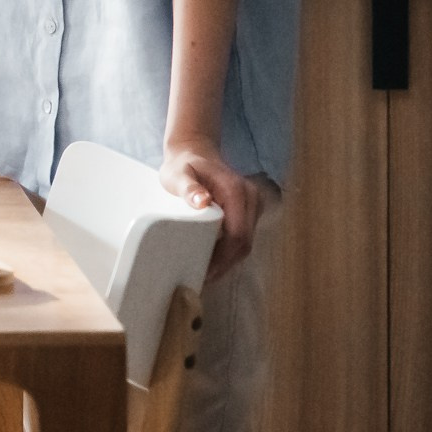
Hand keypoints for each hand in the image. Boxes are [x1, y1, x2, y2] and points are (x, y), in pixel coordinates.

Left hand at [159, 139, 264, 280]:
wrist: (194, 152)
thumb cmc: (183, 164)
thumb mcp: (178, 174)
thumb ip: (188, 187)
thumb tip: (203, 202)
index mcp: (237, 192)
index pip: (238, 234)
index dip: (224, 258)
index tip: (206, 272)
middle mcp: (251, 199)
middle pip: (244, 242)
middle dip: (225, 265)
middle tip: (202, 279)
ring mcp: (253, 205)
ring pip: (246, 242)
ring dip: (228, 261)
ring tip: (205, 275)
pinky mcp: (249, 211)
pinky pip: (242, 236)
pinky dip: (230, 252)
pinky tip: (213, 261)